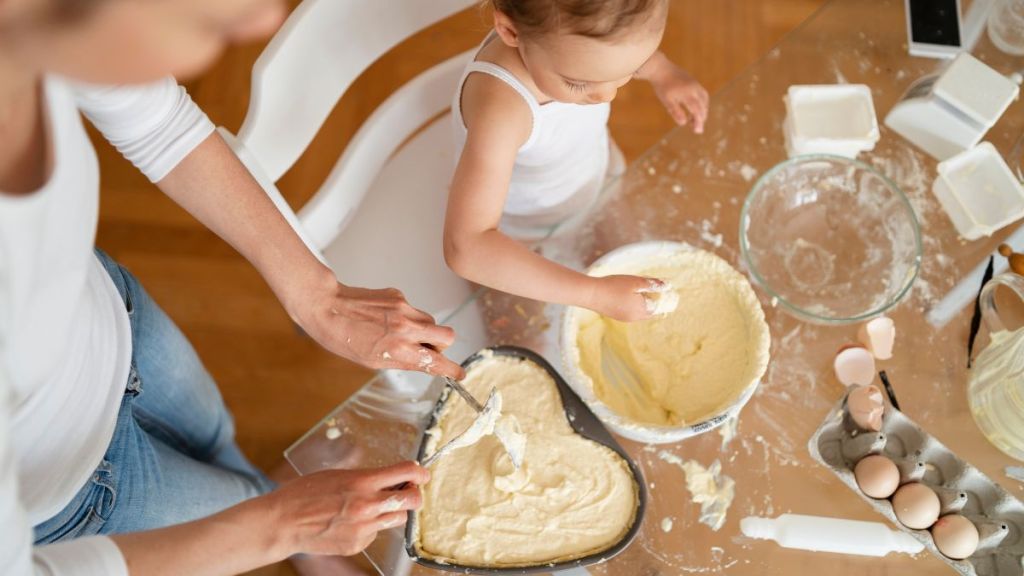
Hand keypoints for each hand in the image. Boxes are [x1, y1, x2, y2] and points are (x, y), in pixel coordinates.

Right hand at [268, 461, 429, 556]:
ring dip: (394, 510)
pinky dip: (371, 527)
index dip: (420, 472)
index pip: (406, 472)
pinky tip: (352, 522)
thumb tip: (391, 478)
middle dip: (415, 494)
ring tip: (377, 506)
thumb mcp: (339, 474)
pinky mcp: (357, 544)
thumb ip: (367, 477)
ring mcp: (363, 528)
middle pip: (412, 500)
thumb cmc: (306, 493)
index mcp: (362, 481)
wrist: (284, 521)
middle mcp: (367, 505)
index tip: (422, 474)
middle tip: (408, 491)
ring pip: (397, 518)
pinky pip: (376, 534)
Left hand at [294, 277, 464, 379]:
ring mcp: (403, 309)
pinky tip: (384, 319)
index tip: (459, 373)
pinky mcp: (398, 295)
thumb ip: (403, 361)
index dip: (452, 369)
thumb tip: (424, 362)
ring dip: (423, 330)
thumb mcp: (372, 361)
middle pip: (447, 336)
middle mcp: (405, 328)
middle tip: (427, 348)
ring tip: (399, 333)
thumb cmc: (342, 337)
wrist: (326, 307)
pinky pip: (413, 309)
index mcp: (398, 350)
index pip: (436, 361)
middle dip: (442, 345)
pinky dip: (406, 317)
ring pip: (431, 321)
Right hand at [587, 275, 663, 321]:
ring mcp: (625, 318)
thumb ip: (652, 284)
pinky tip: (630, 295)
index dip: (665, 299)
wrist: (591, 294)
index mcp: (642, 310)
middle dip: (655, 301)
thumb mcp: (636, 282)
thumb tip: (667, 285)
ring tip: (644, 290)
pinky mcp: (617, 316)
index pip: (660, 307)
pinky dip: (636, 304)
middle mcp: (635, 317)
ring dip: (645, 303)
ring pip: (641, 312)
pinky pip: (632, 312)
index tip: (667, 290)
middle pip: (651, 311)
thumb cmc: (614, 286)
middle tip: (657, 289)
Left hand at [646, 59, 708, 132]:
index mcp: (688, 94)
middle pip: (703, 106)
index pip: (697, 110)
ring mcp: (695, 84)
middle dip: (701, 118)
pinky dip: (702, 103)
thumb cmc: (662, 86)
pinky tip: (695, 108)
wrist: (660, 68)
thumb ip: (675, 112)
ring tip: (695, 120)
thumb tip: (683, 123)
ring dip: (702, 110)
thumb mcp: (666, 101)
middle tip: (696, 129)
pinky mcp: (694, 81)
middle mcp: (694, 88)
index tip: (697, 131)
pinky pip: (702, 94)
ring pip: (704, 99)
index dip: (698, 121)